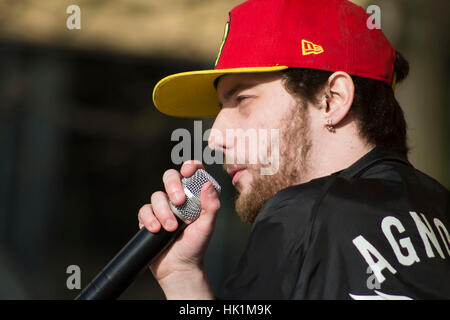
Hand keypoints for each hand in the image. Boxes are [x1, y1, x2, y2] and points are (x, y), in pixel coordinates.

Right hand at [137, 161, 219, 298]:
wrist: (179, 267)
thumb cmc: (196, 245)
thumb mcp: (208, 226)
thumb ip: (211, 206)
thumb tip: (208, 185)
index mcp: (193, 195)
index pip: (191, 173)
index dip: (190, 166)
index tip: (189, 170)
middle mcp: (177, 198)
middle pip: (170, 177)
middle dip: (173, 185)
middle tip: (179, 201)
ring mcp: (162, 208)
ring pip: (156, 195)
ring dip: (164, 211)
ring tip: (171, 227)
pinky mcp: (149, 219)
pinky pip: (144, 210)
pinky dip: (149, 219)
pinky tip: (157, 229)